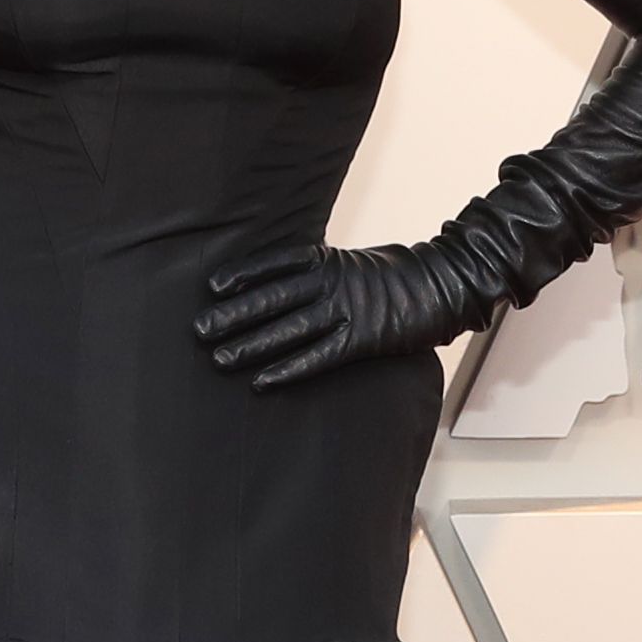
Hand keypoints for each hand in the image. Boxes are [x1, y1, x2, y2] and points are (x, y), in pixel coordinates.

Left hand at [193, 239, 476, 391]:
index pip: (276, 264)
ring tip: (220, 359)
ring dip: (251, 345)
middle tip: (199, 330)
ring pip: (289, 330)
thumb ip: (320, 270)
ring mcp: (346, 311)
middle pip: (273, 298)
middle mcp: (332, 283)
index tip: (213, 287)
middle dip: (234, 315)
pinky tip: (262, 381)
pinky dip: (289, 369)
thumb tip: (287, 279)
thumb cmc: (395, 274)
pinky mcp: (361, 339)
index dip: (244, 275)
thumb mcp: (352, 261)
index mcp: (328, 260)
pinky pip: (318, 357)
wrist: (442, 284)